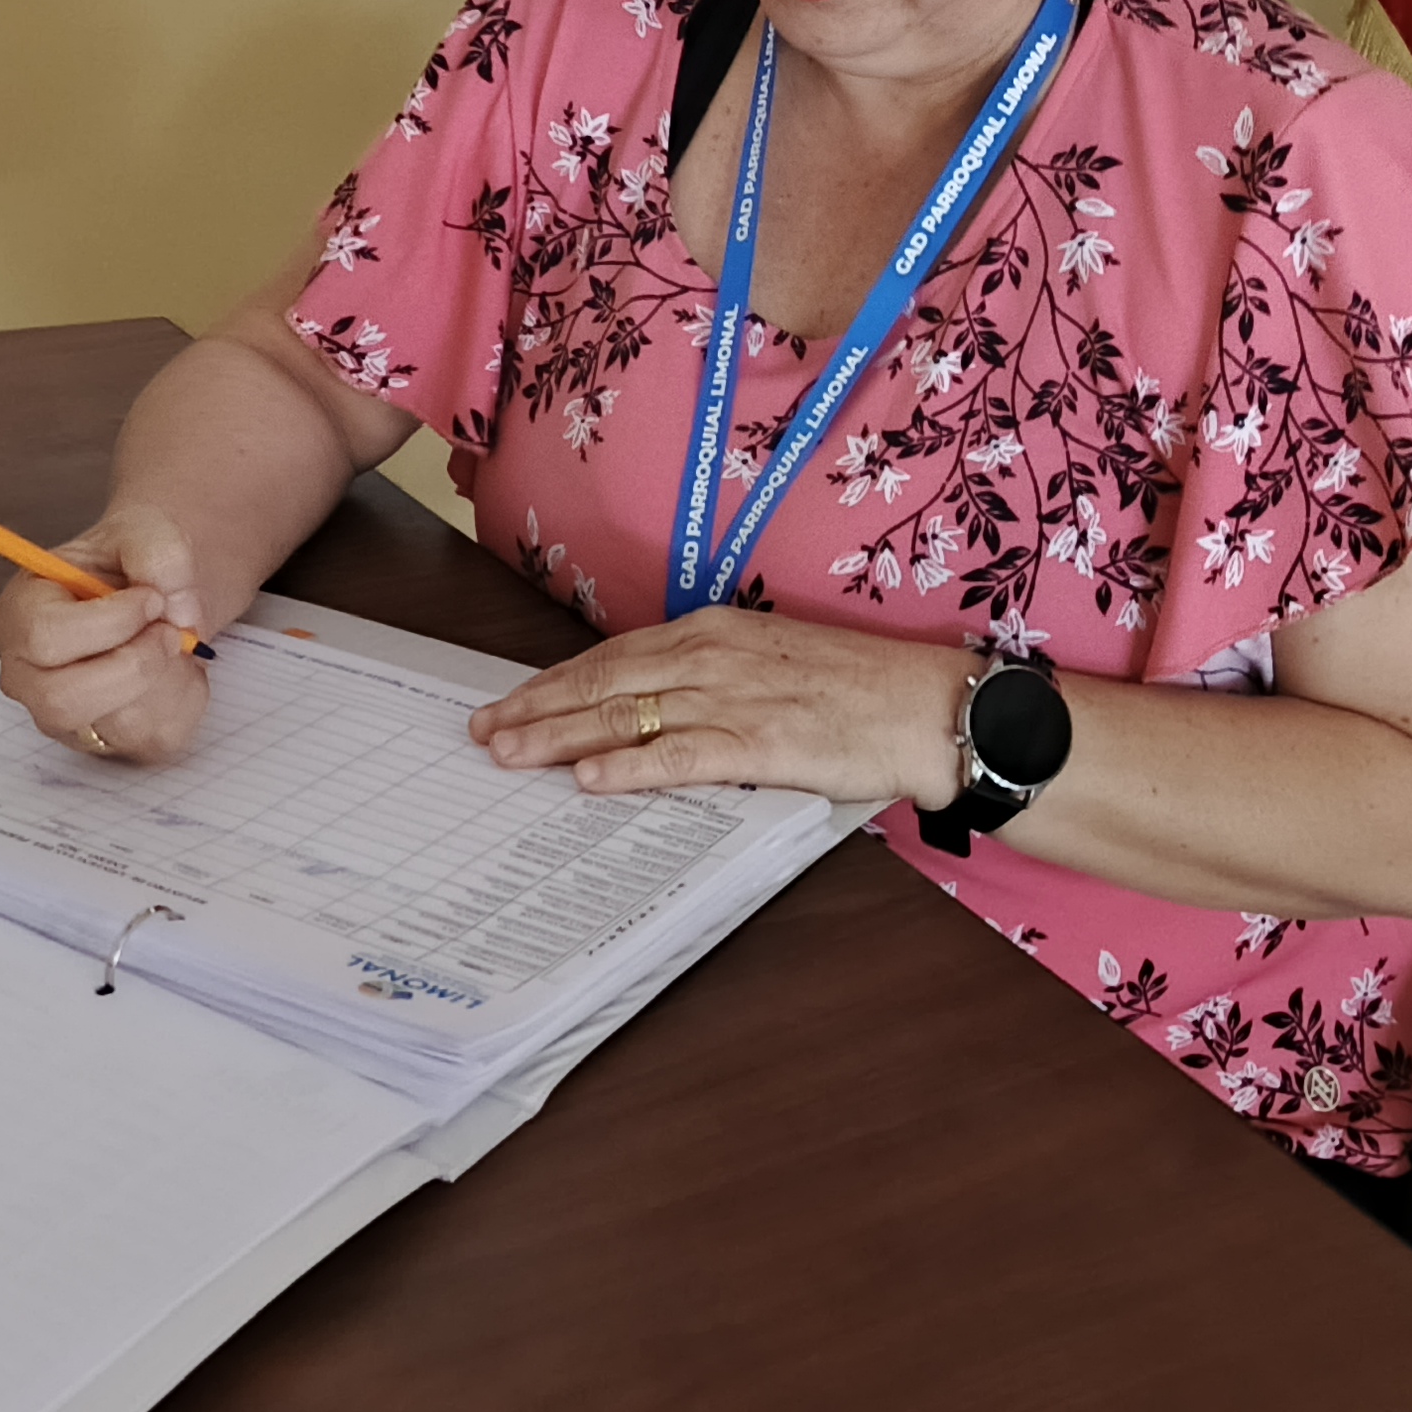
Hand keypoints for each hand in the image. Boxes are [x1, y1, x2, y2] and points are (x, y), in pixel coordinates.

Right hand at [0, 501, 210, 764]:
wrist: (156, 592)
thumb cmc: (132, 562)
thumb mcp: (144, 531)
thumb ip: (158, 553)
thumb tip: (178, 610)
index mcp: (19, 616)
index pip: (45, 638)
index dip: (111, 621)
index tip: (152, 598)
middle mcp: (29, 677)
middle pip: (64, 701)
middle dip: (136, 665)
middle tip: (171, 630)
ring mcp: (66, 718)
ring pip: (121, 725)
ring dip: (169, 677)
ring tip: (174, 640)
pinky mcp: (112, 743)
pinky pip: (158, 738)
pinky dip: (187, 699)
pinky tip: (178, 668)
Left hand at [468, 610, 975, 810]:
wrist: (927, 705)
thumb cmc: (857, 689)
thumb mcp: (771, 664)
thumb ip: (710, 680)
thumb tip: (649, 712)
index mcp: (715, 630)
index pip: (613, 657)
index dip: (553, 682)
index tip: (509, 703)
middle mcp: (714, 654)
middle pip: (605, 683)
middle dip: (537, 709)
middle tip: (484, 732)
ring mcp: (735, 696)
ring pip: (628, 716)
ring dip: (561, 737)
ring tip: (510, 755)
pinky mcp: (761, 740)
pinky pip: (681, 754)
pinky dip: (631, 767)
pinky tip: (589, 781)